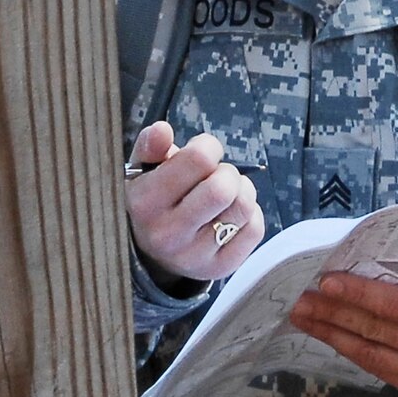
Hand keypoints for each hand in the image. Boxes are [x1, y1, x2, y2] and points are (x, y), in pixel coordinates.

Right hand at [125, 120, 264, 285]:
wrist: (150, 254)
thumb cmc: (152, 199)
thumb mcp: (142, 170)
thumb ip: (151, 145)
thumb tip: (163, 129)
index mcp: (146, 201)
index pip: (197, 159)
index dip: (208, 146)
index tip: (202, 152)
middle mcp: (169, 232)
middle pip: (223, 188)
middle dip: (227, 171)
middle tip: (216, 174)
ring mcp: (195, 254)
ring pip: (243, 207)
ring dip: (241, 189)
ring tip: (226, 192)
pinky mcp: (220, 268)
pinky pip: (255, 229)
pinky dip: (250, 213)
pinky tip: (231, 212)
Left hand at [288, 265, 397, 394]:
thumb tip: (353, 255)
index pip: (396, 305)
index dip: (359, 293)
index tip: (326, 280)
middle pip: (376, 330)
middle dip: (334, 312)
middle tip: (300, 296)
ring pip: (370, 353)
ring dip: (330, 333)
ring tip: (302, 315)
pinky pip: (375, 367)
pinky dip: (347, 349)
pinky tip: (325, 333)